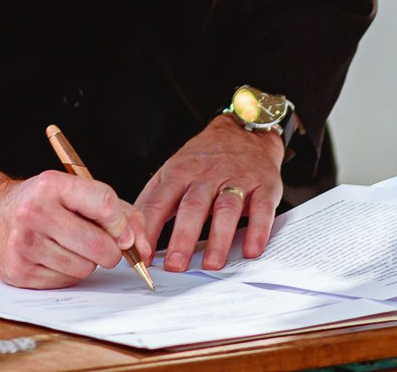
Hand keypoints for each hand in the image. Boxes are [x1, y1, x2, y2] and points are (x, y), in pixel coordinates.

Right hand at [0, 169, 151, 288]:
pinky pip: (65, 282)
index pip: (104, 204)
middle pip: (99, 245)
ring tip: (72, 246)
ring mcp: (25, 245)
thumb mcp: (73, 190)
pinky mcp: (19, 272)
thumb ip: (115, 210)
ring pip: (85, 268)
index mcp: (51, 185)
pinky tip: (55, 256)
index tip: (124, 232)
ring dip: (87, 261)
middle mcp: (35, 213)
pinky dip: (68, 272)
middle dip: (111, 250)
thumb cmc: (39, 201)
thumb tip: (142, 244)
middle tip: (105, 245)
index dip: (122, 223)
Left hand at [136, 116, 284, 273]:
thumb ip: (153, 198)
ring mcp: (236, 180)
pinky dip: (257, 230)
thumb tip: (132, 232)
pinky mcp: (263, 186)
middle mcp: (207, 176)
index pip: (159, 203)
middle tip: (175, 266)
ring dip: (218, 238)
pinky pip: (261, 209)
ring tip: (211, 265)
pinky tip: (251, 250)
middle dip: (182, 238)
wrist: (244, 131)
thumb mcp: (173, 169)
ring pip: (226, 209)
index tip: (143, 256)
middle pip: (192, 207)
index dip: (149, 230)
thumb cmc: (205, 157)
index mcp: (180, 173)